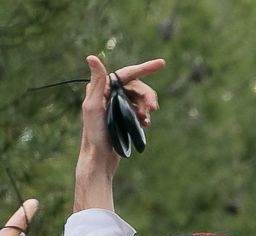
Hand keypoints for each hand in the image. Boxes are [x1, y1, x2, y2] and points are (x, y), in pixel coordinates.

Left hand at [78, 55, 162, 177]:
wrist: (100, 158)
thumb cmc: (95, 133)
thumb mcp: (93, 106)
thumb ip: (97, 82)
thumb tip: (92, 56)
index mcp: (102, 89)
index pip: (127, 74)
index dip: (145, 68)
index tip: (162, 63)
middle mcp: (109, 95)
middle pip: (137, 88)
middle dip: (148, 96)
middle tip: (154, 108)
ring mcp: (118, 106)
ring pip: (141, 100)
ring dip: (147, 108)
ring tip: (146, 120)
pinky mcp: (124, 118)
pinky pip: (141, 111)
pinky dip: (146, 116)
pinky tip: (145, 124)